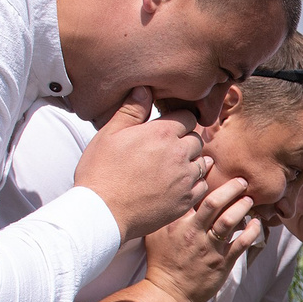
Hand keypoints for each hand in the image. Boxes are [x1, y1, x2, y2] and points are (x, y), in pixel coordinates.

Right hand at [75, 92, 210, 239]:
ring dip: (191, 162)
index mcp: (162, 133)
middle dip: (185, 141)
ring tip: (172, 167)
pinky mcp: (185, 201)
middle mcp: (179, 154)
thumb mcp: (109, 134)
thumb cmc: (101, 172)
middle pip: (196, 139)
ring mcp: (185, 179)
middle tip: (167, 149)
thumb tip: (145, 89)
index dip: (179, 121)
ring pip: (202, 163)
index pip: (187, 117)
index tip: (168, 128)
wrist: (103, 212)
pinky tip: (178, 185)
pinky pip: (202, 186)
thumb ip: (131, 110)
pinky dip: (193, 184)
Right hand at [145, 179, 259, 301]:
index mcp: (178, 223)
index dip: (205, 179)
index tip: (216, 167)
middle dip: (231, 188)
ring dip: (242, 207)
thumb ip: (168, 215)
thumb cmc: (161, 261)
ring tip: (249, 199)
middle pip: (215, 203)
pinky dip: (252, 231)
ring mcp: (209, 248)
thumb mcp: (156, 233)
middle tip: (242, 181)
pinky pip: (241, 243)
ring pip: (229, 221)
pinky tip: (256, 223)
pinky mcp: (222, 263)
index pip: (193, 195)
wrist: (168, 292)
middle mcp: (194, 233)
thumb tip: (176, 195)